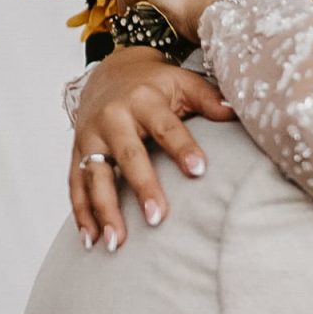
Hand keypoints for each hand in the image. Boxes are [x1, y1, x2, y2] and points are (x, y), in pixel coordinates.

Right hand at [70, 46, 233, 249]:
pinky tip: (91, 240)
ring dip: (103, 210)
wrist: (111, 71)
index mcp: (144, 100)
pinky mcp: (76, 150)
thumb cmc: (155, 84)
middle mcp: (113, 117)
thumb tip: (237, 112)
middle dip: (142, 187)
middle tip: (157, 218)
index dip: (182, 147)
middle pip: (128, 156)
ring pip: (94, 176)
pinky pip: (75, 184)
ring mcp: (90, 136)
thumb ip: (209, 99)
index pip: (166, 127)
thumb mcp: (184, 83)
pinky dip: (82, 213)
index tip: (199, 170)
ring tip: (115, 242)